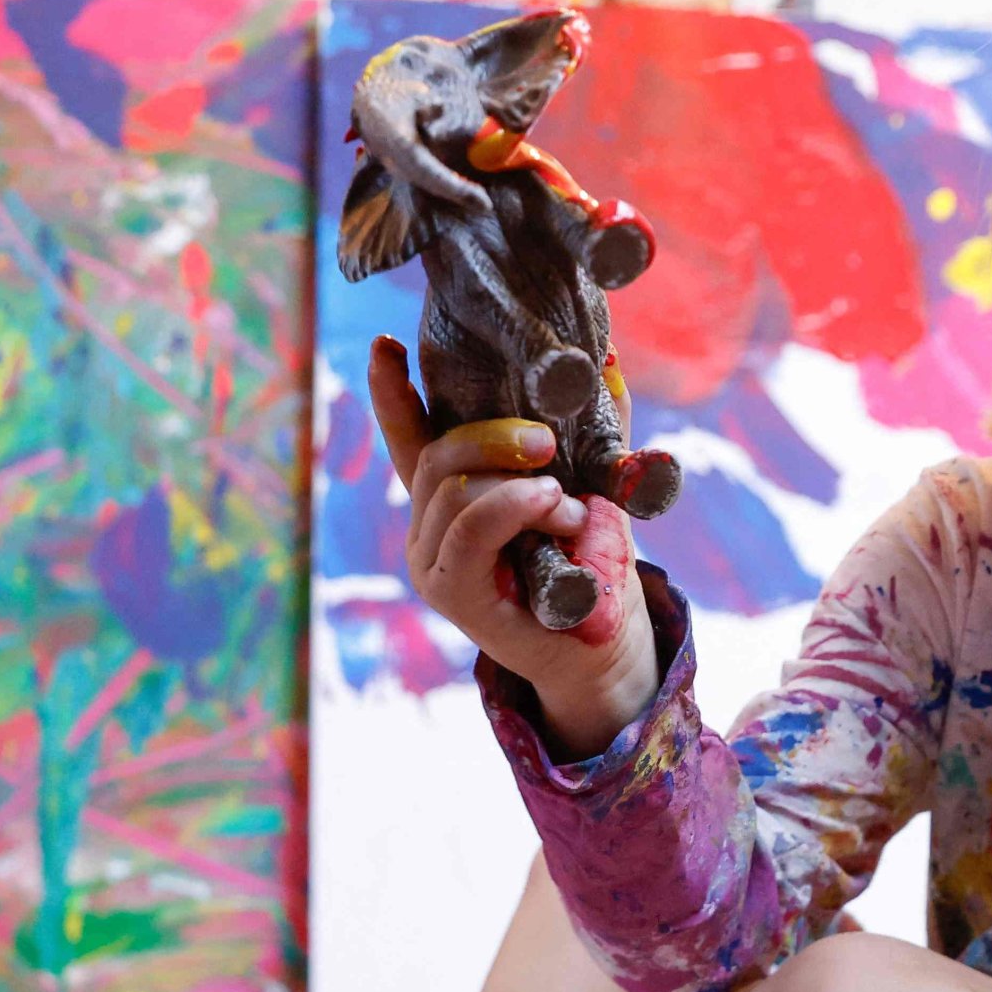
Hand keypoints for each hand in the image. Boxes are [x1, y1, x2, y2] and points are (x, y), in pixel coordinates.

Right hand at [373, 333, 656, 753]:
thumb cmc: (592, 566)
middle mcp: (429, 530)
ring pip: (453, 490)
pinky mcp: (452, 594)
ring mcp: (433, 565)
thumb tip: (605, 360)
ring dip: (519, 485)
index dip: (394, 393)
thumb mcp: (590, 485)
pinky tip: (552, 508)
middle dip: (492, 435)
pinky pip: (470, 528)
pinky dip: (513, 507)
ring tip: (567, 506)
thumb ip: (591, 432)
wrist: (605, 646)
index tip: (386, 345)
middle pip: (437, 455)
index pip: (411, 437)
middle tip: (548, 443)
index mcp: (451, 500)